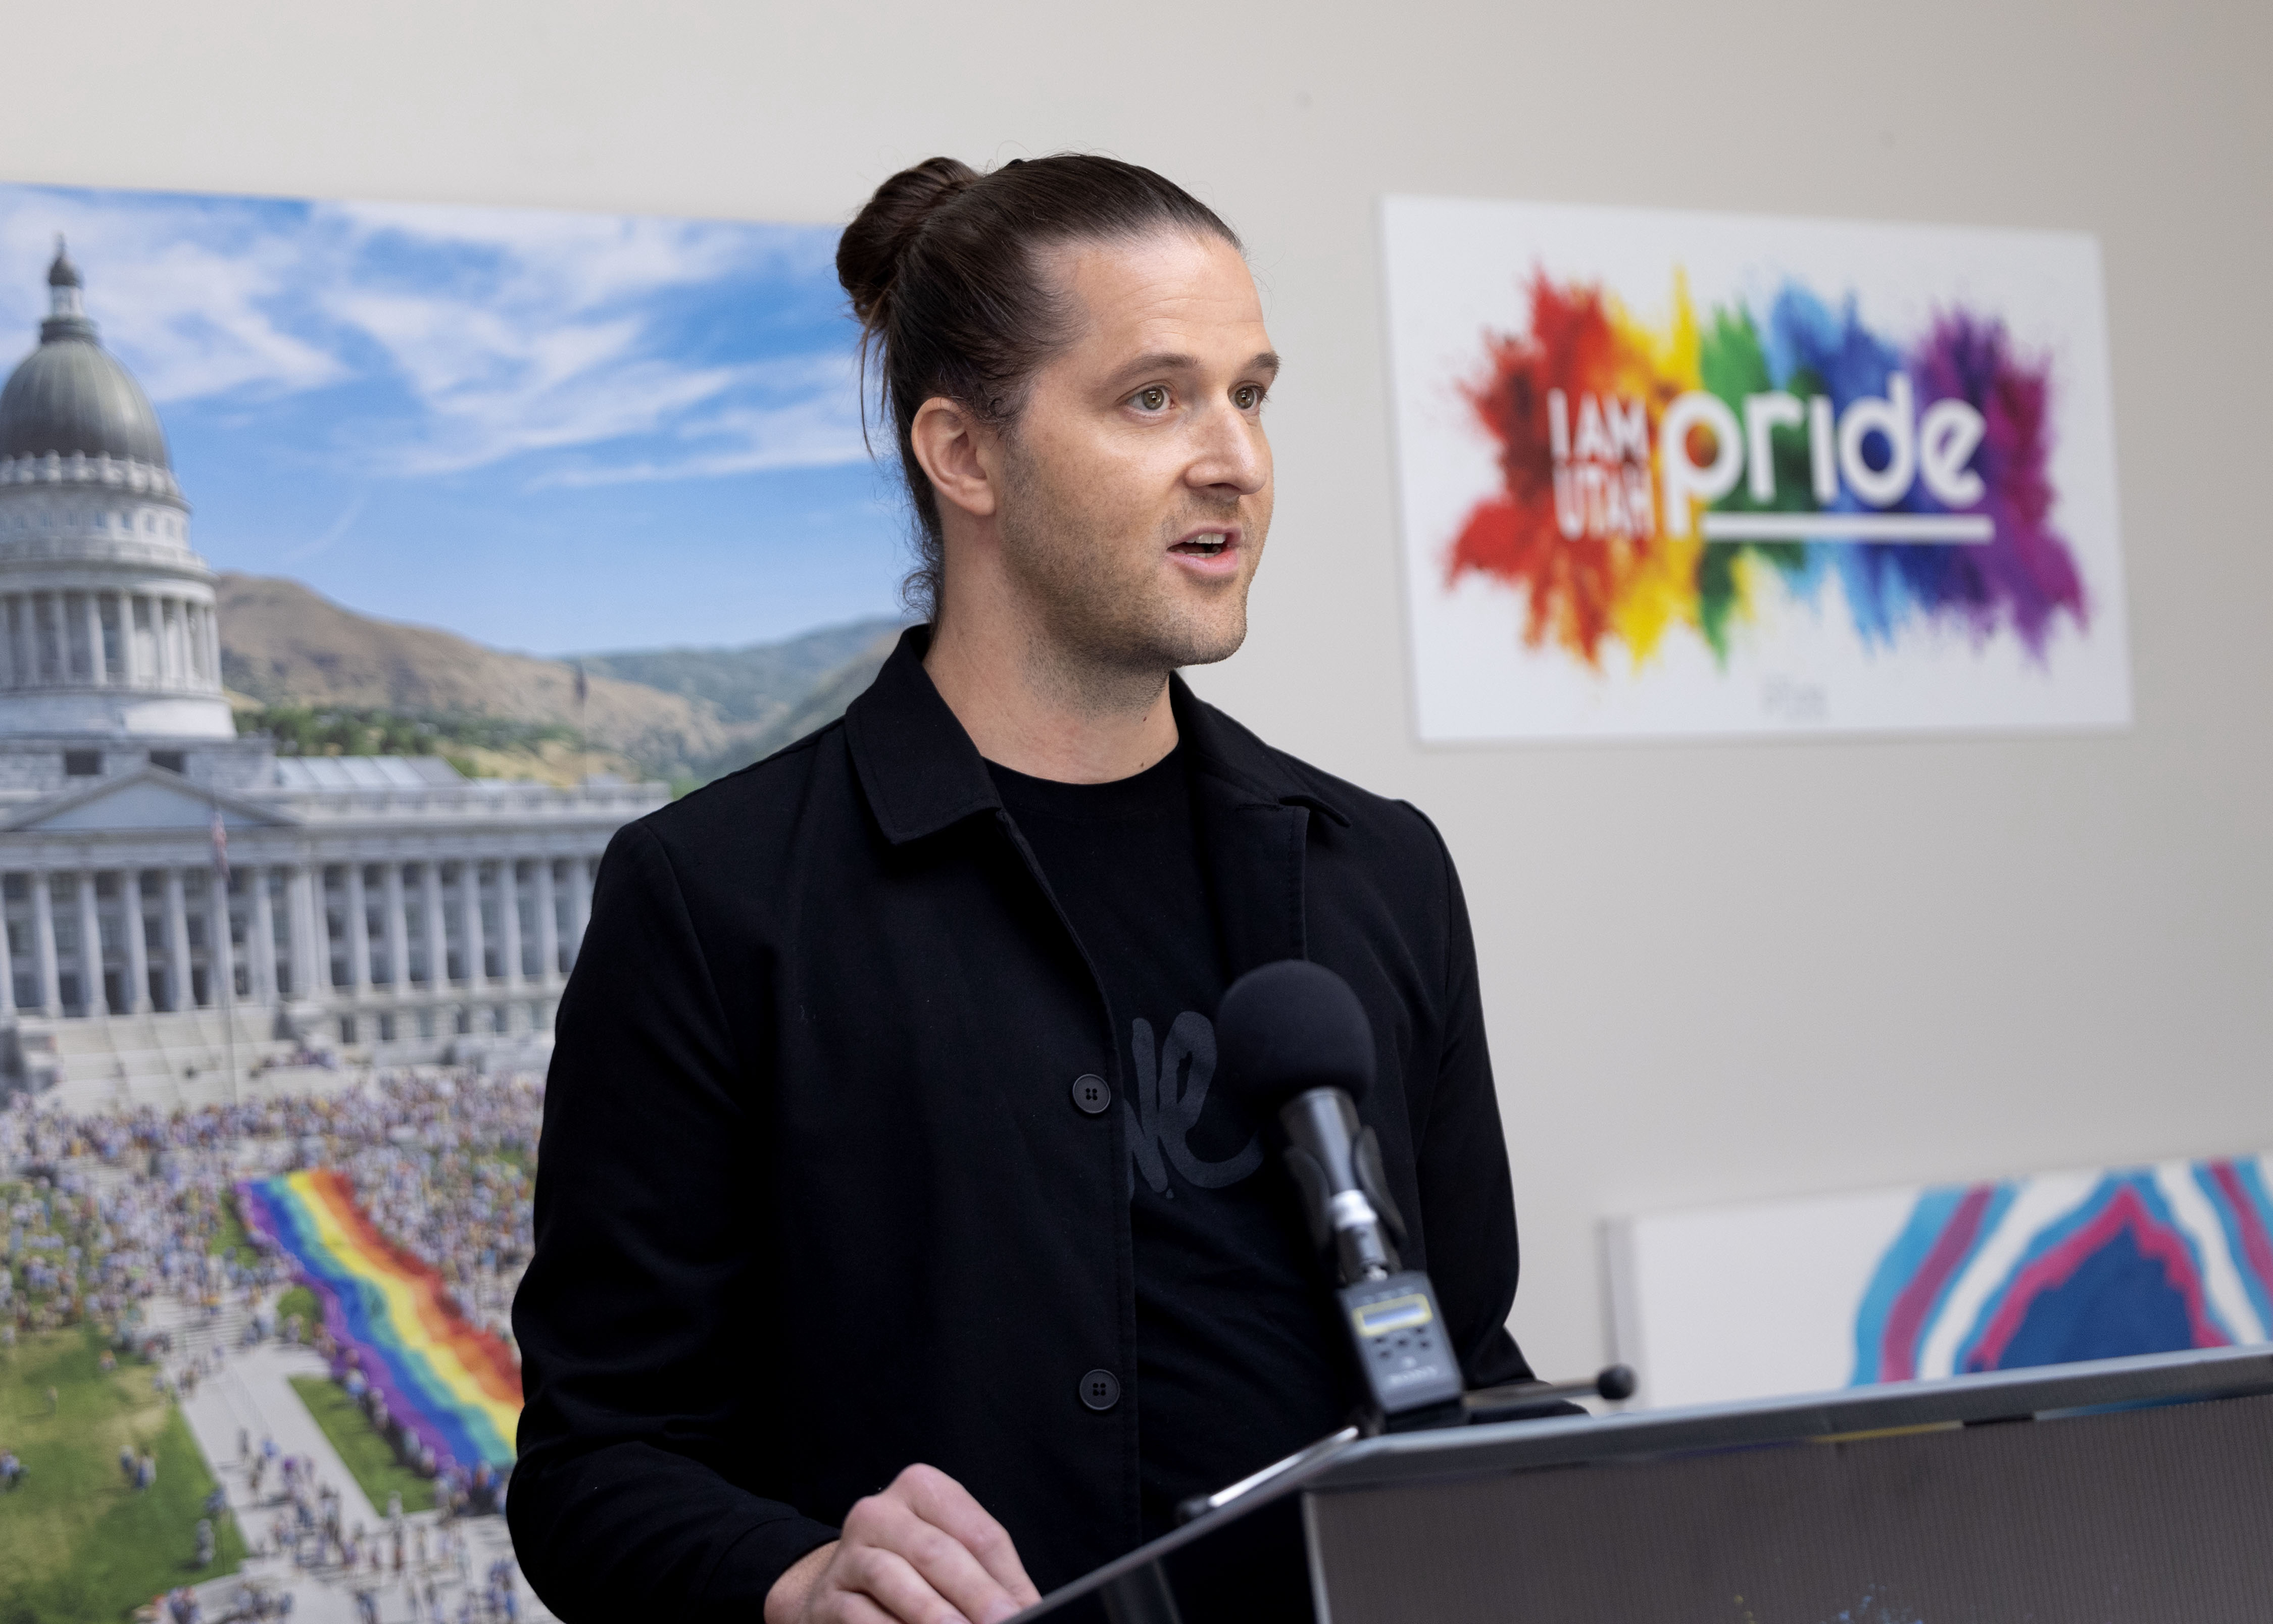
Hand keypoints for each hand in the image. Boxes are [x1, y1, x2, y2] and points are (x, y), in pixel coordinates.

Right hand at [764, 1464, 1041, 1623]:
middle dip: (975, 1596)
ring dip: (932, 1614)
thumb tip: (1029, 1610)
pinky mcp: (828, 1596)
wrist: (843, 1588)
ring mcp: (849, 1552)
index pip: (977, 1532)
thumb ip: (991, 1578)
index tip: (1027, 1611)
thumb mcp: (952, 1557)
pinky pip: (861, 1615)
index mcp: (922, 1488)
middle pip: (939, 1552)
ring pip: (895, 1579)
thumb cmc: (914, 1570)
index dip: (1006, 1578)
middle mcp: (880, 1512)